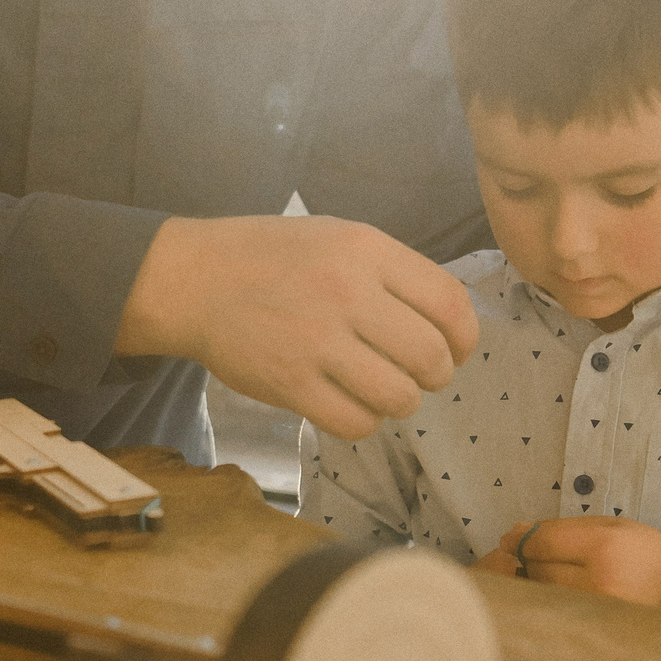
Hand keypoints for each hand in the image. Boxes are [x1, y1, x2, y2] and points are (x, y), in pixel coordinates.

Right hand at [116, 215, 479, 440]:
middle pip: (430, 356)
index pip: (449, 303)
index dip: (465, 338)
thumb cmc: (274, 259)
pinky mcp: (290, 383)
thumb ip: (395, 272)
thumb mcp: (340, 238)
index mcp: (367, 249)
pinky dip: (364, 421)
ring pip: (399, 396)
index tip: (456, 350)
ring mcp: (317, 340)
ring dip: (401, 401)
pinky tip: (351, 405)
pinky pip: (356, 423)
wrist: (195, 280)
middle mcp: (347, 291)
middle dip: (437, 376)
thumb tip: (451, 324)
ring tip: (383, 390)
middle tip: (419, 376)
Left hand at [477, 516, 660, 607]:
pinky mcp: (596, 627)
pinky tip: (559, 591)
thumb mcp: (604, 525)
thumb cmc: (637, 547)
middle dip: (529, 560)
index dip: (519, 541)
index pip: (542, 544)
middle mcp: (599, 581)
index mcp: (602, 547)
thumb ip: (558, 528)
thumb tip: (514, 532)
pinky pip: (558, 611)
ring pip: (544, 594)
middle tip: (534, 554)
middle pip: (538, 570)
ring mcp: (597, 610)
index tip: (508, 539)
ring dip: (536, 582)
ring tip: (553, 573)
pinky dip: (550, 600)